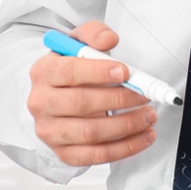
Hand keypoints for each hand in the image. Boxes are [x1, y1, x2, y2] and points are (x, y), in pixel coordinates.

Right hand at [28, 20, 158, 166]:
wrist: (55, 96)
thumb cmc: (71, 68)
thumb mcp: (78, 43)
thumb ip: (93, 34)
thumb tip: (109, 39)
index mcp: (43, 72)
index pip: (69, 72)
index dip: (98, 72)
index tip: (125, 72)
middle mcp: (41, 103)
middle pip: (81, 104)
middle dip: (119, 99)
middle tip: (144, 95)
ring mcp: (50, 131)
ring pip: (90, 133)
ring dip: (126, 126)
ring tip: (149, 116)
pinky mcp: (63, 153)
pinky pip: (96, 155)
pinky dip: (124, 148)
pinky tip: (143, 137)